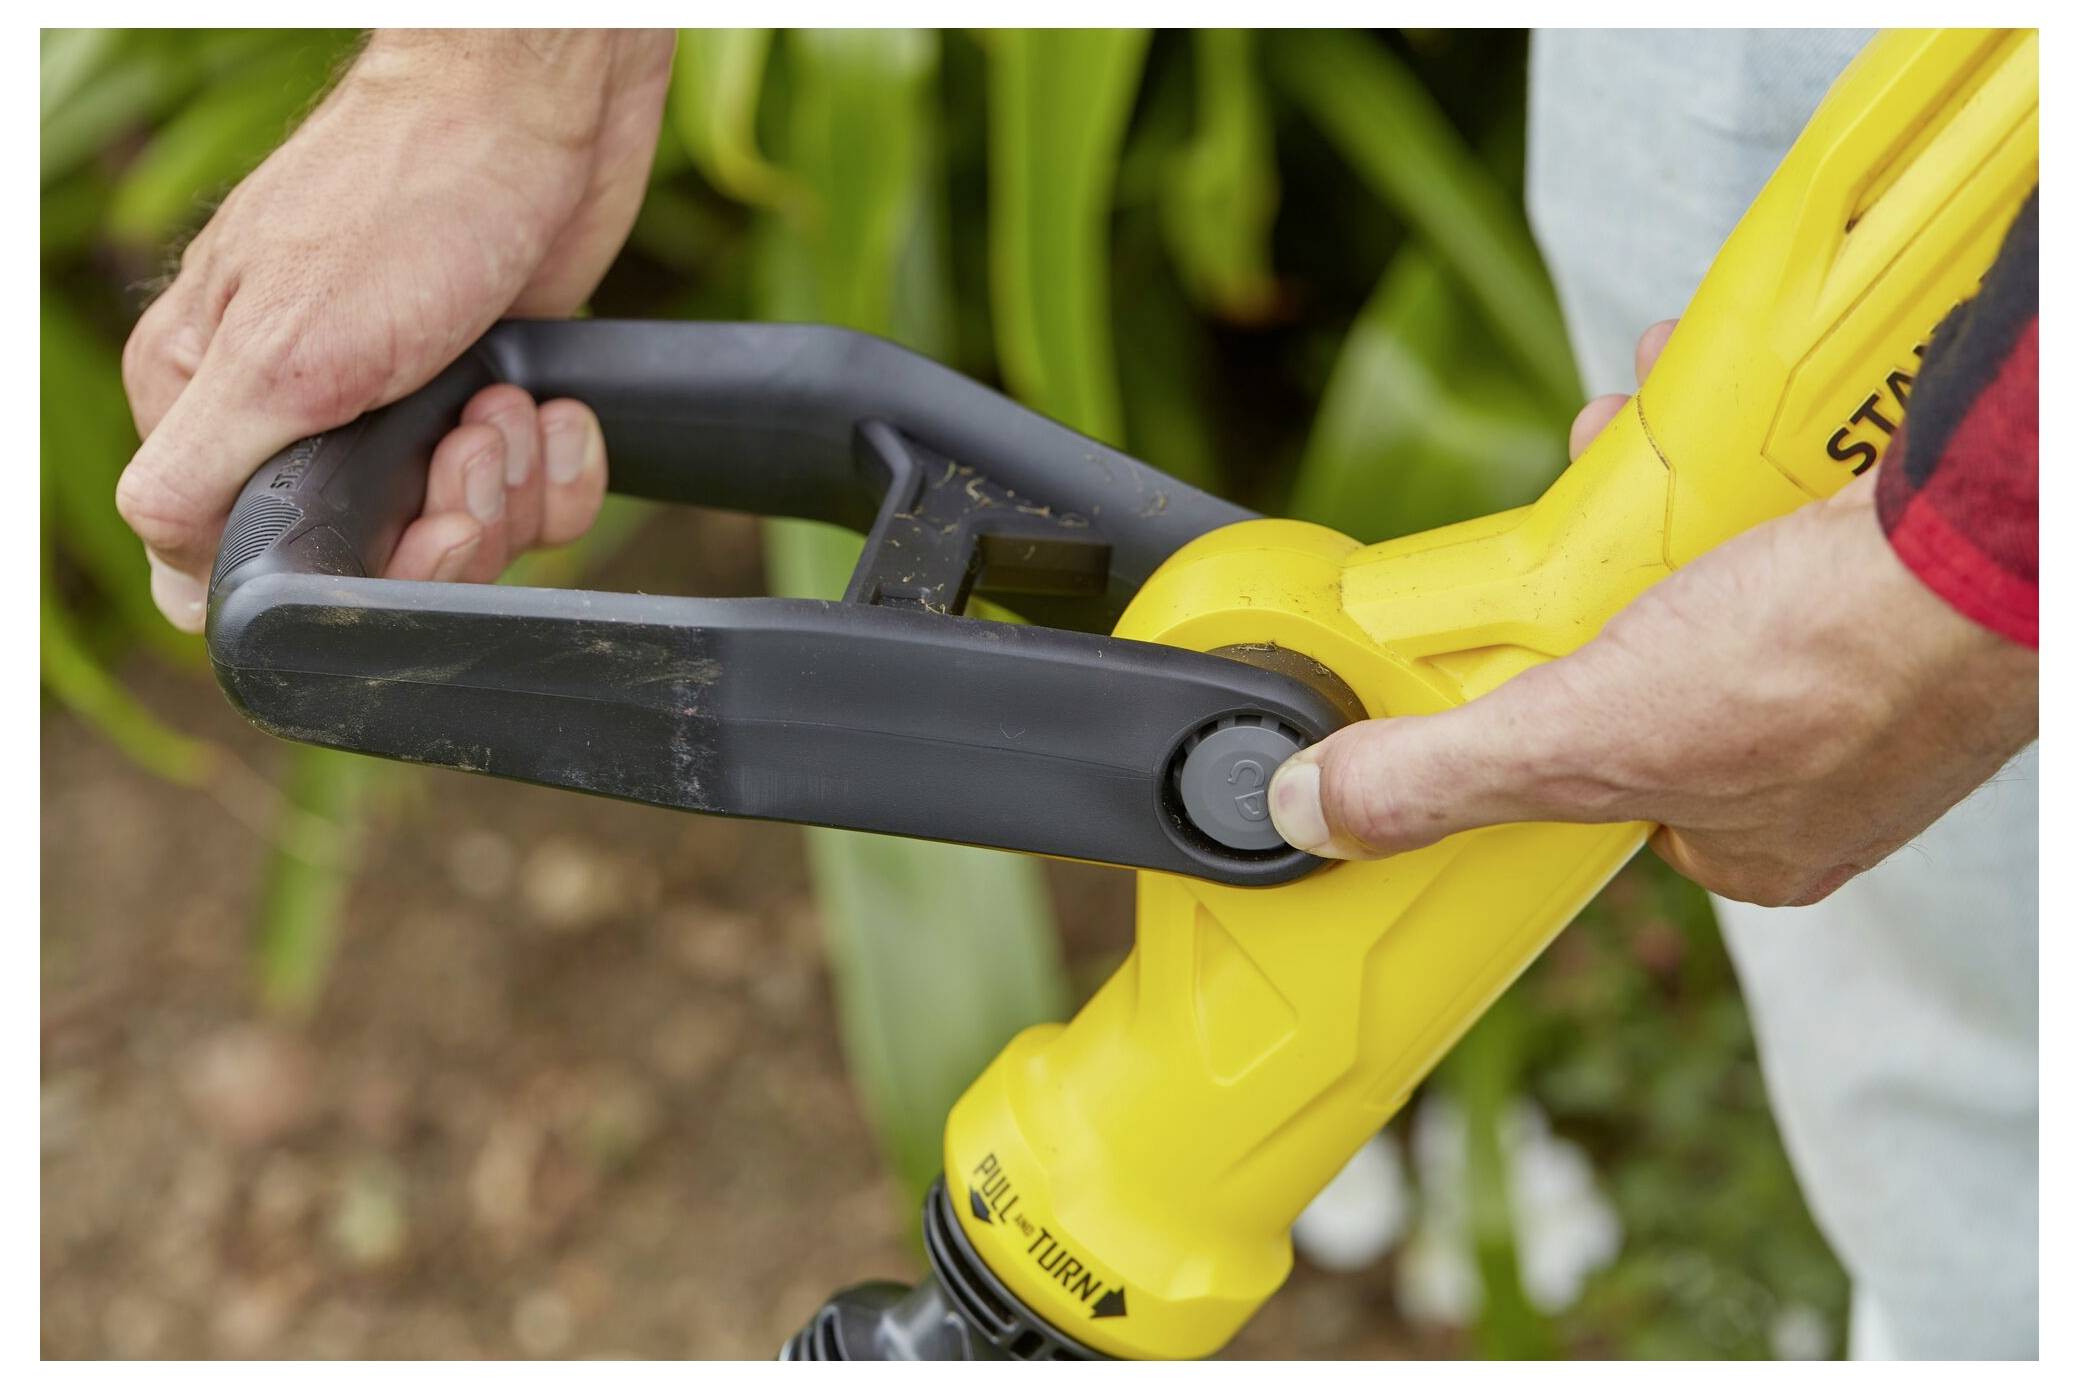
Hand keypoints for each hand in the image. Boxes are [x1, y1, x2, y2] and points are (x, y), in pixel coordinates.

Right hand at [116, 29, 676, 630]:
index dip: (356, 570)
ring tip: (507, 400)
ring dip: (512, 482)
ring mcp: (402, 417)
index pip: (257, 563)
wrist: (537, 112)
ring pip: (468, 538)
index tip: (418, 519)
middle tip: (475, 436)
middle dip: (456, 521)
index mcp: (215, 409)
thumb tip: (166, 570)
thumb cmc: (402, 202)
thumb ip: (203, 470)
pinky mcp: (487, 408)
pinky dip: (560, 466)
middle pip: (383, 565)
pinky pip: (534, 501)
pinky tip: (555, 407)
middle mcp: (302, 420)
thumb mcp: (278, 353)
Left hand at [1267, 321, 2038, 906]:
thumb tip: (1313, 812)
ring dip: (1649, 491)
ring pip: (1708, 575)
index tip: (1524, 641)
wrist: (1995, 542)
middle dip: (1594, 569)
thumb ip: (1443, 778)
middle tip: (1575, 511)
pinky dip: (1730, 444)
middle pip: (1648, 658)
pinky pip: (1778, 506)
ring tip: (1625, 435)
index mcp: (1746, 840)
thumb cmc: (1824, 663)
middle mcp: (1815, 768)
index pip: (1599, 778)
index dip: (1546, 707)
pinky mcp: (1893, 575)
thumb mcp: (1584, 738)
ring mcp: (1867, 670)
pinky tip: (1690, 396)